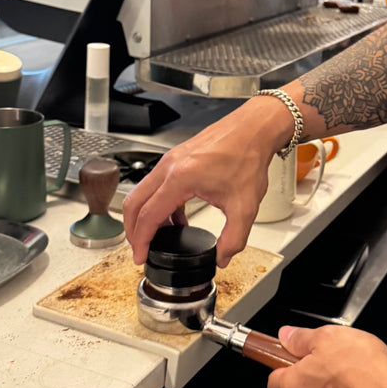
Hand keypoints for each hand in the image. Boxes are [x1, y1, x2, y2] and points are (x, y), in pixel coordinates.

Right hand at [122, 98, 290, 265]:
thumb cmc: (248, 156)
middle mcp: (169, 166)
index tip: (141, 256)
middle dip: (133, 231)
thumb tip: (222, 257)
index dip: (141, 241)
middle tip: (141, 249)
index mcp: (180, 178)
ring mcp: (171, 159)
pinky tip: (176, 217)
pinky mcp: (176, 158)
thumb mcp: (244, 207)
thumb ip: (234, 239)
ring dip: (145, 216)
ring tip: (159, 237)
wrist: (253, 129)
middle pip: (134, 203)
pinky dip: (157, 203)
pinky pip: (156, 184)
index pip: (148, 215)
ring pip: (142, 192)